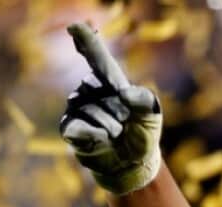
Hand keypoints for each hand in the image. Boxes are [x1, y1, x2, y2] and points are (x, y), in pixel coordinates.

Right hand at [59, 23, 162, 195]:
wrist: (132, 164)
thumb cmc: (142, 135)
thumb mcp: (152, 117)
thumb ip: (145, 101)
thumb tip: (124, 93)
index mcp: (112, 82)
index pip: (98, 58)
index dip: (86, 42)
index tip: (75, 27)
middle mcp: (91, 90)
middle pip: (98, 89)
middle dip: (119, 111)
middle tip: (125, 125)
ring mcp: (77, 108)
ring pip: (92, 111)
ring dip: (111, 128)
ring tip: (116, 135)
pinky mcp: (70, 127)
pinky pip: (79, 127)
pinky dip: (96, 136)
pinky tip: (104, 141)